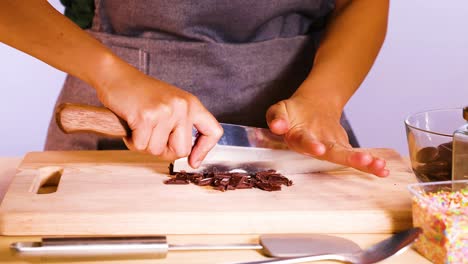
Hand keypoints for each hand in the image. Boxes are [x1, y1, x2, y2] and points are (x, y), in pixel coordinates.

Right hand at [94, 59, 222, 167]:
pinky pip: (141, 146)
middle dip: (164, 151)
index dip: (204, 150)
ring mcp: (165, 111)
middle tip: (152, 139)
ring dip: (145, 145)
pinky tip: (131, 127)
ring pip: (158, 150)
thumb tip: (190, 157)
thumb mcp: (171, 104)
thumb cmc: (141, 94)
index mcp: (191, 104)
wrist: (116, 76)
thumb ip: (181, 125)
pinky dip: (132, 142)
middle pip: (181, 150)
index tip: (193, 161)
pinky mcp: (146, 117)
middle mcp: (182, 107)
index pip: (213, 131)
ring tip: (140, 127)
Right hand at [266, 96, 388, 176]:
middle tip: (362, 160)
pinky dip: (370, 165)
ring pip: (345, 158)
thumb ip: (276, 117)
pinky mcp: (341, 149)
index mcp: (297, 138)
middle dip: (347, 158)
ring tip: (378, 166)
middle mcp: (315, 148)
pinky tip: (383, 170)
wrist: (306, 110)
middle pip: (331, 154)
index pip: (304, 142)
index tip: (318, 148)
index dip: (311, 145)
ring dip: (362, 163)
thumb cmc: (291, 114)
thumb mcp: (279, 110)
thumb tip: (278, 125)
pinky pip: (356, 158)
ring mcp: (330, 150)